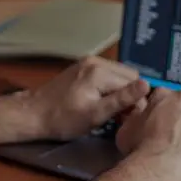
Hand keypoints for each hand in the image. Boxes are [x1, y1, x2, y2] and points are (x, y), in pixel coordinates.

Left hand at [28, 56, 149, 140]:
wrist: (33, 113)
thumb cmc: (63, 119)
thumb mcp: (96, 115)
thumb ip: (122, 100)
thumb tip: (147, 86)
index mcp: (100, 71)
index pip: (135, 82)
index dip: (136, 102)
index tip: (129, 119)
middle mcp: (96, 61)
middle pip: (128, 76)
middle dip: (129, 95)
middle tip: (120, 117)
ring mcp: (89, 62)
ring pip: (119, 76)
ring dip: (120, 92)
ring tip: (111, 111)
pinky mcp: (83, 66)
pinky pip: (107, 75)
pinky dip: (109, 87)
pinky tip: (102, 102)